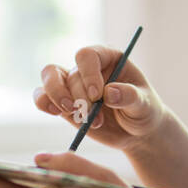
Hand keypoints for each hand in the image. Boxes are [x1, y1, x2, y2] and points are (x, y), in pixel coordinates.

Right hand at [33, 46, 166, 151]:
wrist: (136, 132)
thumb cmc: (144, 111)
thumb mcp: (145, 104)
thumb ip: (130, 96)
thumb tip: (109, 93)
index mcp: (109, 58)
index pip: (88, 55)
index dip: (88, 74)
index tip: (98, 95)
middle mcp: (88, 68)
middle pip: (72, 74)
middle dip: (80, 98)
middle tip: (93, 116)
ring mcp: (73, 84)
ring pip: (50, 77)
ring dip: (58, 97)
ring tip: (78, 116)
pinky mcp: (63, 102)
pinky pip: (42, 95)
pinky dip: (44, 103)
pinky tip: (55, 112)